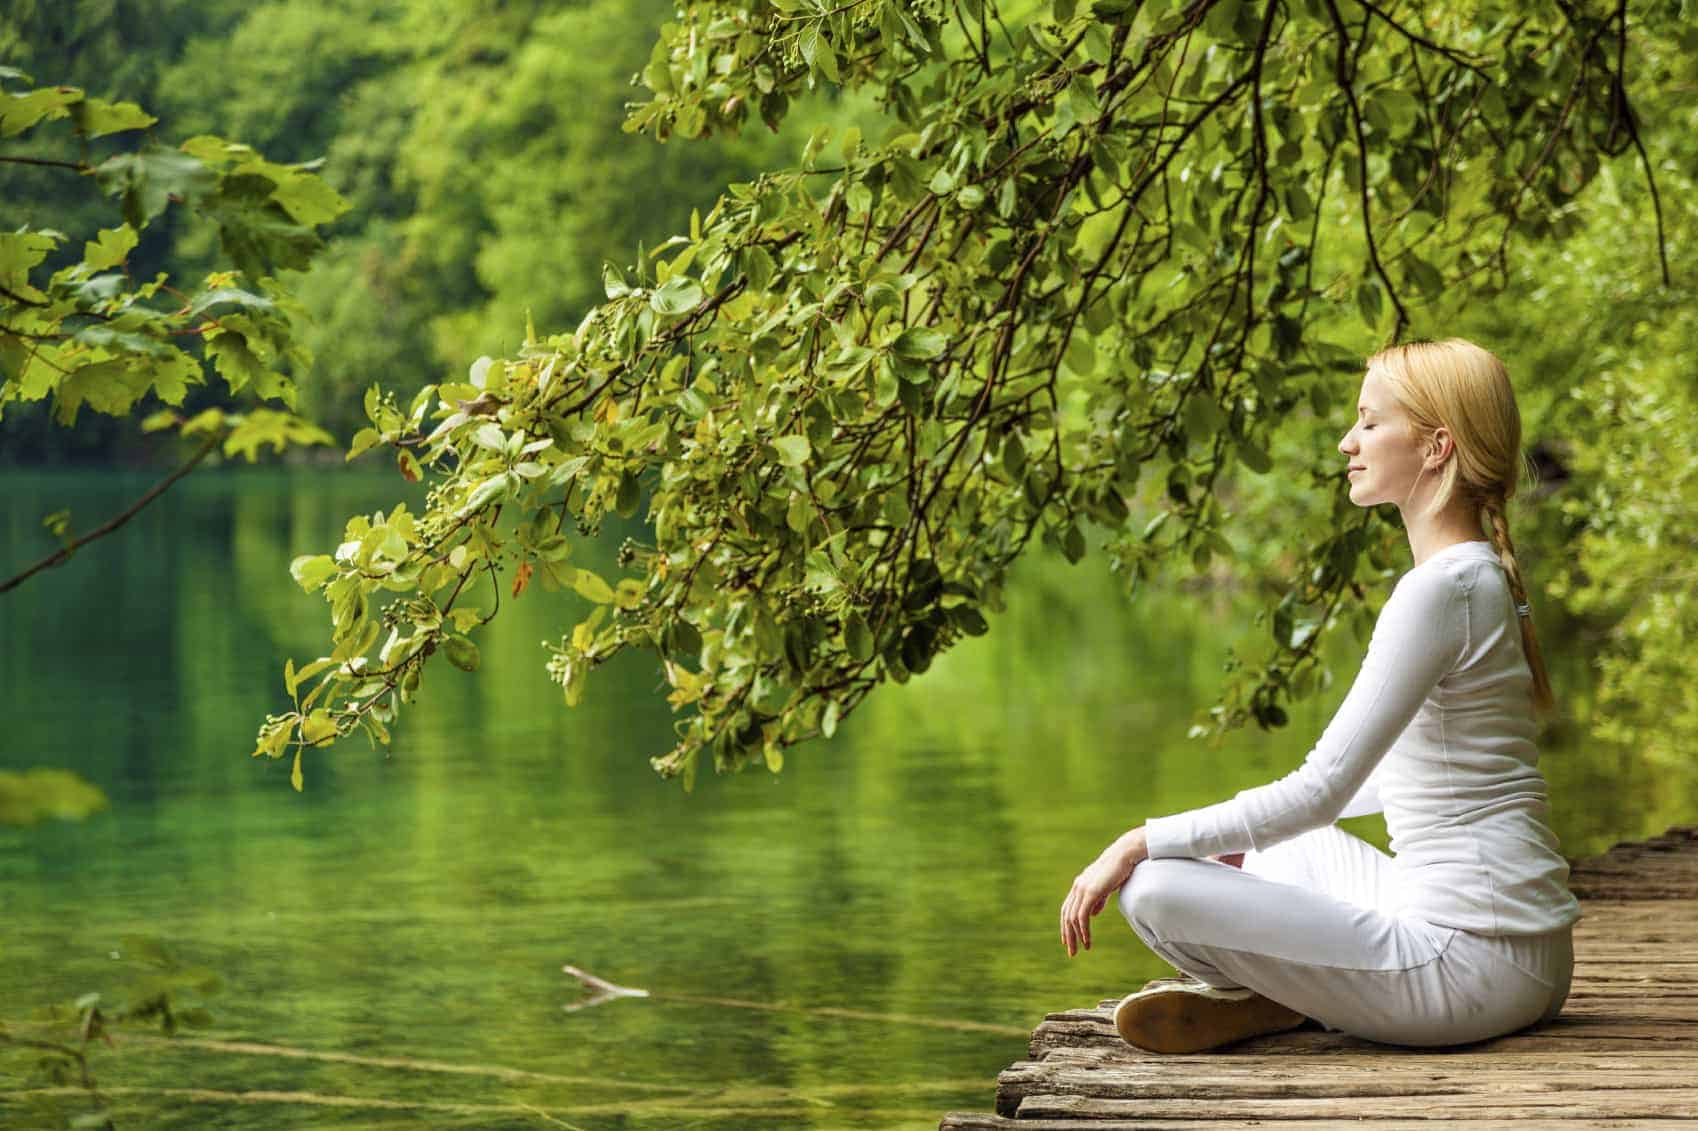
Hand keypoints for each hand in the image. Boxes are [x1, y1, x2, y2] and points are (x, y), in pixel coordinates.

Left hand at [1060, 826, 1147, 957]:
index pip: (1067, 909)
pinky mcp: (1090, 892)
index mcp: (1079, 885)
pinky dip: (1083, 930)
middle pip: (1066, 915)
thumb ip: (1098, 900)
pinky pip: (1082, 916)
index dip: (1066, 926)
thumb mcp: (1106, 887)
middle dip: (1068, 935)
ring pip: (1073, 918)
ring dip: (1076, 936)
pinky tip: (1086, 940)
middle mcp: (1077, 887)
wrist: (1125, 855)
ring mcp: (1082, 889)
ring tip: (1081, 949)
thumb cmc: (1119, 870)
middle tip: (1071, 952)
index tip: (1068, 940)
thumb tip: (1092, 914)